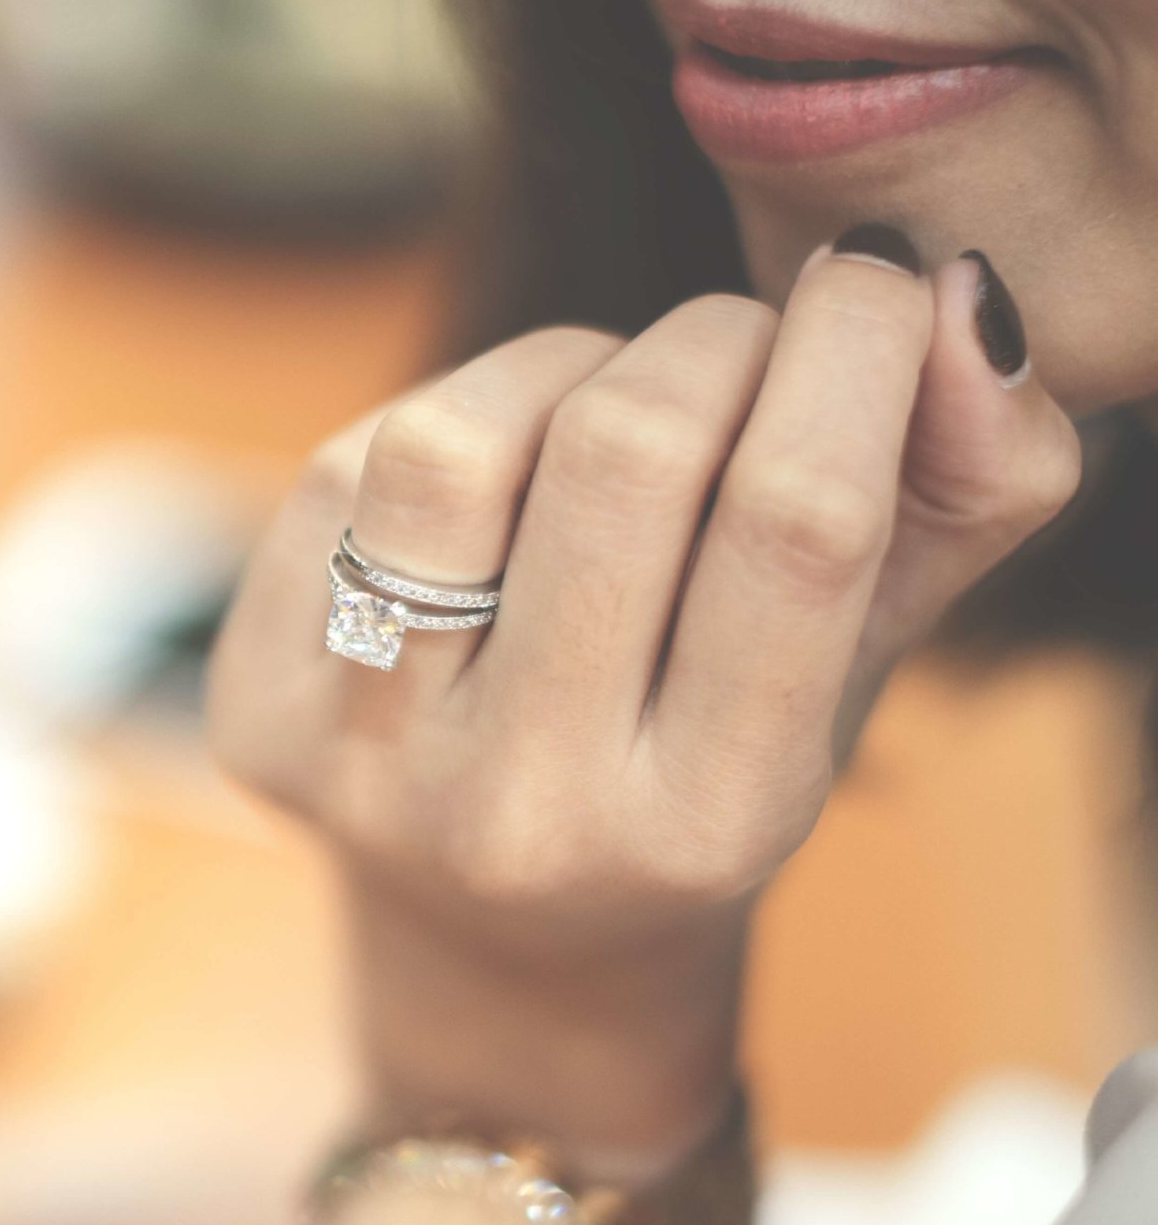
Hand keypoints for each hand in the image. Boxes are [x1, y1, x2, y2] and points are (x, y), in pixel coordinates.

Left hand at [207, 243, 1078, 1155]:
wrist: (507, 942)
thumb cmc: (709, 763)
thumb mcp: (863, 666)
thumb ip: (968, 488)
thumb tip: (951, 298)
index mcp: (709, 821)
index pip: (796, 522)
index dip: (850, 351)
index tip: (874, 281)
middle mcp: (524, 811)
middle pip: (625, 451)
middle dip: (712, 339)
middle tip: (745, 349)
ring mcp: (368, 767)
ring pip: (454, 442)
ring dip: (560, 365)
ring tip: (608, 410)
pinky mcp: (256, 710)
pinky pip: (347, 470)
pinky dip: (449, 427)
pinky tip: (494, 490)